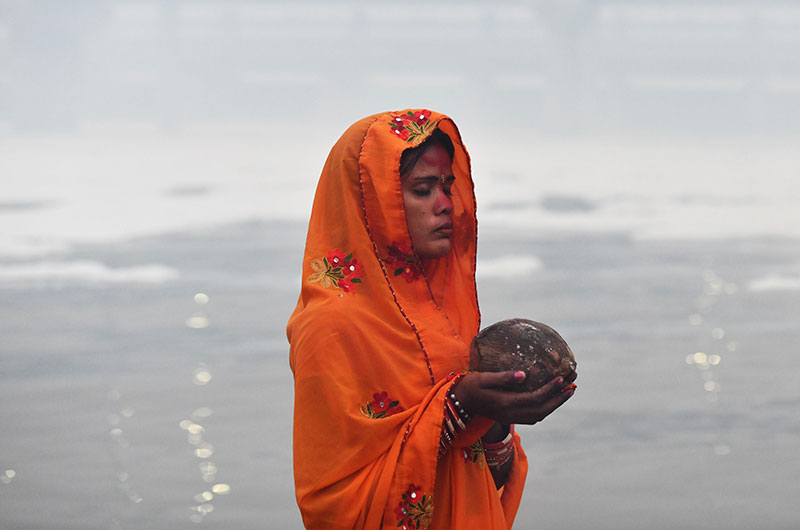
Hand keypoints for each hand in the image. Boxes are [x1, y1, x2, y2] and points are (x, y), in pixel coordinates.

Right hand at [452, 371, 575, 425]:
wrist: (458, 403)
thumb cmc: (469, 386)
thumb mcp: (483, 378)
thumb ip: (503, 377)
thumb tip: (524, 375)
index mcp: (504, 404)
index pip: (534, 399)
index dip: (550, 390)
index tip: (562, 378)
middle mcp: (510, 414)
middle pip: (542, 410)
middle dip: (559, 399)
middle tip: (573, 386)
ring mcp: (510, 418)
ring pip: (539, 415)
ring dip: (555, 404)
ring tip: (568, 391)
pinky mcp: (510, 417)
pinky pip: (534, 416)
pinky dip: (546, 407)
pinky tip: (552, 398)